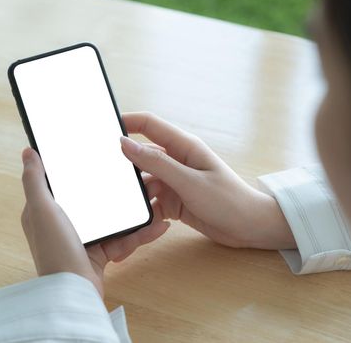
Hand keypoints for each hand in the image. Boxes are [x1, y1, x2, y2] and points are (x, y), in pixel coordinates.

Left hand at [20, 147, 169, 296]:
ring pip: (113, 218)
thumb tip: (28, 152)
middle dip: (118, 188)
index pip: (64, 182)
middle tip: (140, 176)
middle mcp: (64, 223)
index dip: (81, 168)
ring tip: (157, 197)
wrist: (74, 294)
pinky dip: (141, 233)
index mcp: (45, 211)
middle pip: (94, 198)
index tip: (102, 154)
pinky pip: (123, 238)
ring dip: (135, 210)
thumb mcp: (41, 210)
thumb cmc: (55, 250)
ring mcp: (84, 239)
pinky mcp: (101, 253)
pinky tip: (160, 225)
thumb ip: (35, 180)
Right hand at [120, 112, 295, 249]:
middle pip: (143, 156)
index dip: (126, 121)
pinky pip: (152, 201)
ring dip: (135, 191)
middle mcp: (177, 161)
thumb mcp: (188, 181)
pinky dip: (144, 208)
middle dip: (125, 164)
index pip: (149, 125)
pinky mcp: (176, 201)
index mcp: (183, 147)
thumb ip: (156, 164)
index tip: (101, 126)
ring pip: (145, 181)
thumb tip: (125, 143)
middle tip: (103, 174)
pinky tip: (136, 217)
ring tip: (118, 201)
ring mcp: (176, 182)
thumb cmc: (226, 200)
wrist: (249, 228)